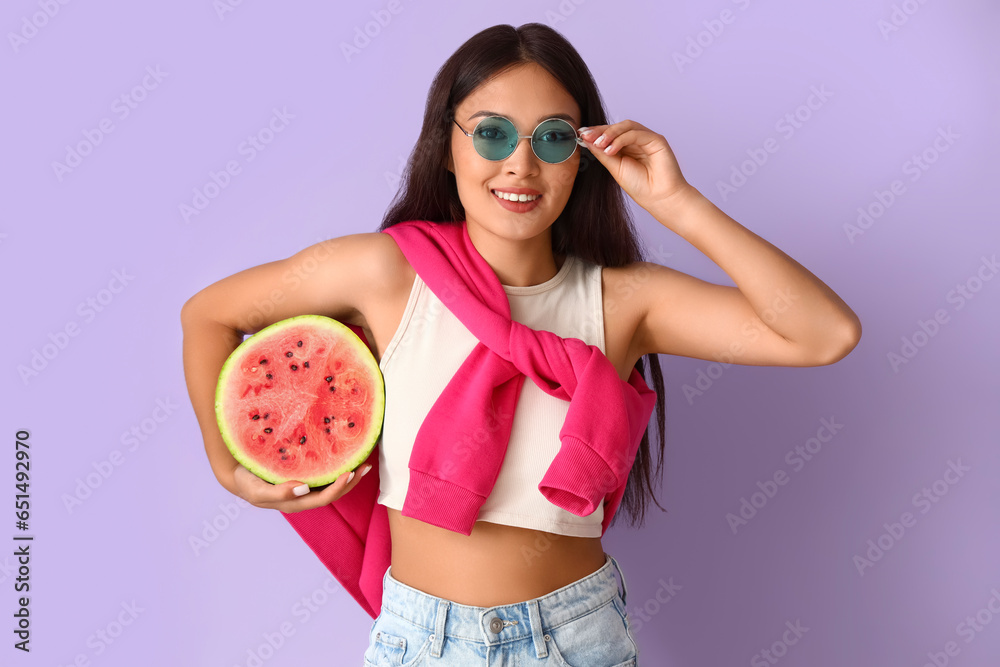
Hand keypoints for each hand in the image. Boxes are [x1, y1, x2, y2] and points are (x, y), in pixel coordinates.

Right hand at [232, 462, 371, 512]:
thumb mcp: (258, 491)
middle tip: (365, 466)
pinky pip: (324, 474)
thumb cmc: (247, 483)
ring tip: (363, 461)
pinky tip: (344, 456)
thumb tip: (303, 489)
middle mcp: (304, 496)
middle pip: (333, 493)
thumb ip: (279, 493)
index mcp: (296, 502)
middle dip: (351, 482)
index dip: (338, 488)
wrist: (236, 475)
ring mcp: (304, 486)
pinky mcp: (303, 474)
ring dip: (348, 476)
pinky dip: (336, 466)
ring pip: (331, 484)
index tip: (350, 473)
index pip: (323, 498)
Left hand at [577, 120, 691, 212]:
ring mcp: (647, 139)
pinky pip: (636, 133)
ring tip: (598, 144)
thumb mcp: (615, 168)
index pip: (611, 134)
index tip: (581, 134)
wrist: (659, 198)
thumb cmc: (640, 187)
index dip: (596, 133)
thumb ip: (603, 154)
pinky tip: (611, 150)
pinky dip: (621, 139)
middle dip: (600, 131)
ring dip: (610, 133)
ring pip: (626, 126)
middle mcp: (638, 140)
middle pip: (617, 127)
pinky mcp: (657, 139)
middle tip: (586, 136)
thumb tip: (586, 140)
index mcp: (628, 147)